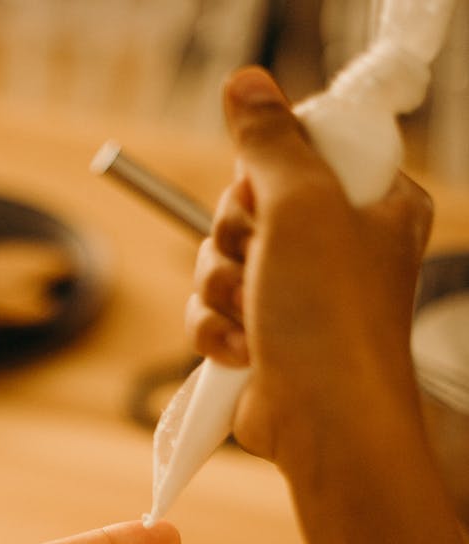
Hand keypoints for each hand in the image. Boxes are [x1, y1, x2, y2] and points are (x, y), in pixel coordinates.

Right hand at [185, 67, 432, 473]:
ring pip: (219, 259)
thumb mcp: (300, 203)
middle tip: (261, 263)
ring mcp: (297, 295)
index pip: (303, 150)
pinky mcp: (262, 337)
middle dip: (235, 239)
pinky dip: (215, 331)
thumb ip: (269, 140)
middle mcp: (337, 245)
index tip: (269, 196)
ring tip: (256, 318)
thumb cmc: (330, 317)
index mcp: (372, 202)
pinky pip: (209, 310)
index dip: (269, 170)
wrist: (324, 421)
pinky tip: (244, 352)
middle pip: (247, 204)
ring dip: (220, 290)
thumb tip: (245, 83)